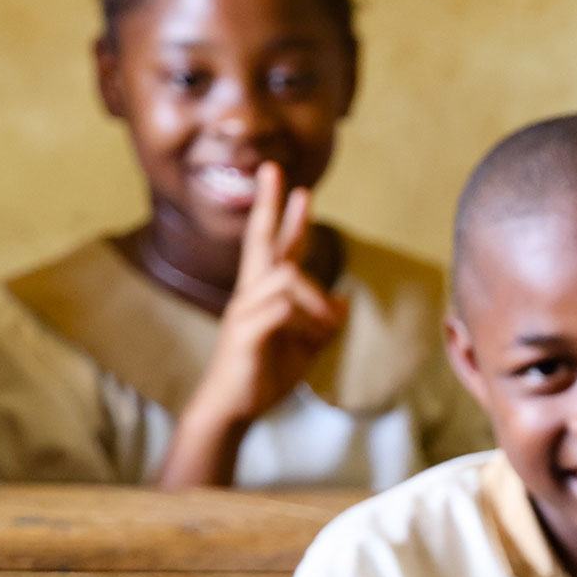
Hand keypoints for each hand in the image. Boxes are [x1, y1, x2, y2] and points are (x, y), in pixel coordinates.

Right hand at [181, 162, 347, 434]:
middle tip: (272, 167)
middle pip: (261, 240)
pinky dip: (307, 320)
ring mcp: (244, 310)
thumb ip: (324, 323)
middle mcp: (250, 293)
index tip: (299, 188)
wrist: (233, 409)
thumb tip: (343, 299)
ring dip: (317, 301)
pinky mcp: (244, 331)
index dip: (286, 217)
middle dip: (270, 205)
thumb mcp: (306, 347)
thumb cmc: (265, 376)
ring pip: (288, 277)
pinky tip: (314, 338)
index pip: (275, 247)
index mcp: (264, 294)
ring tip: (325, 332)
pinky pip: (283, 308)